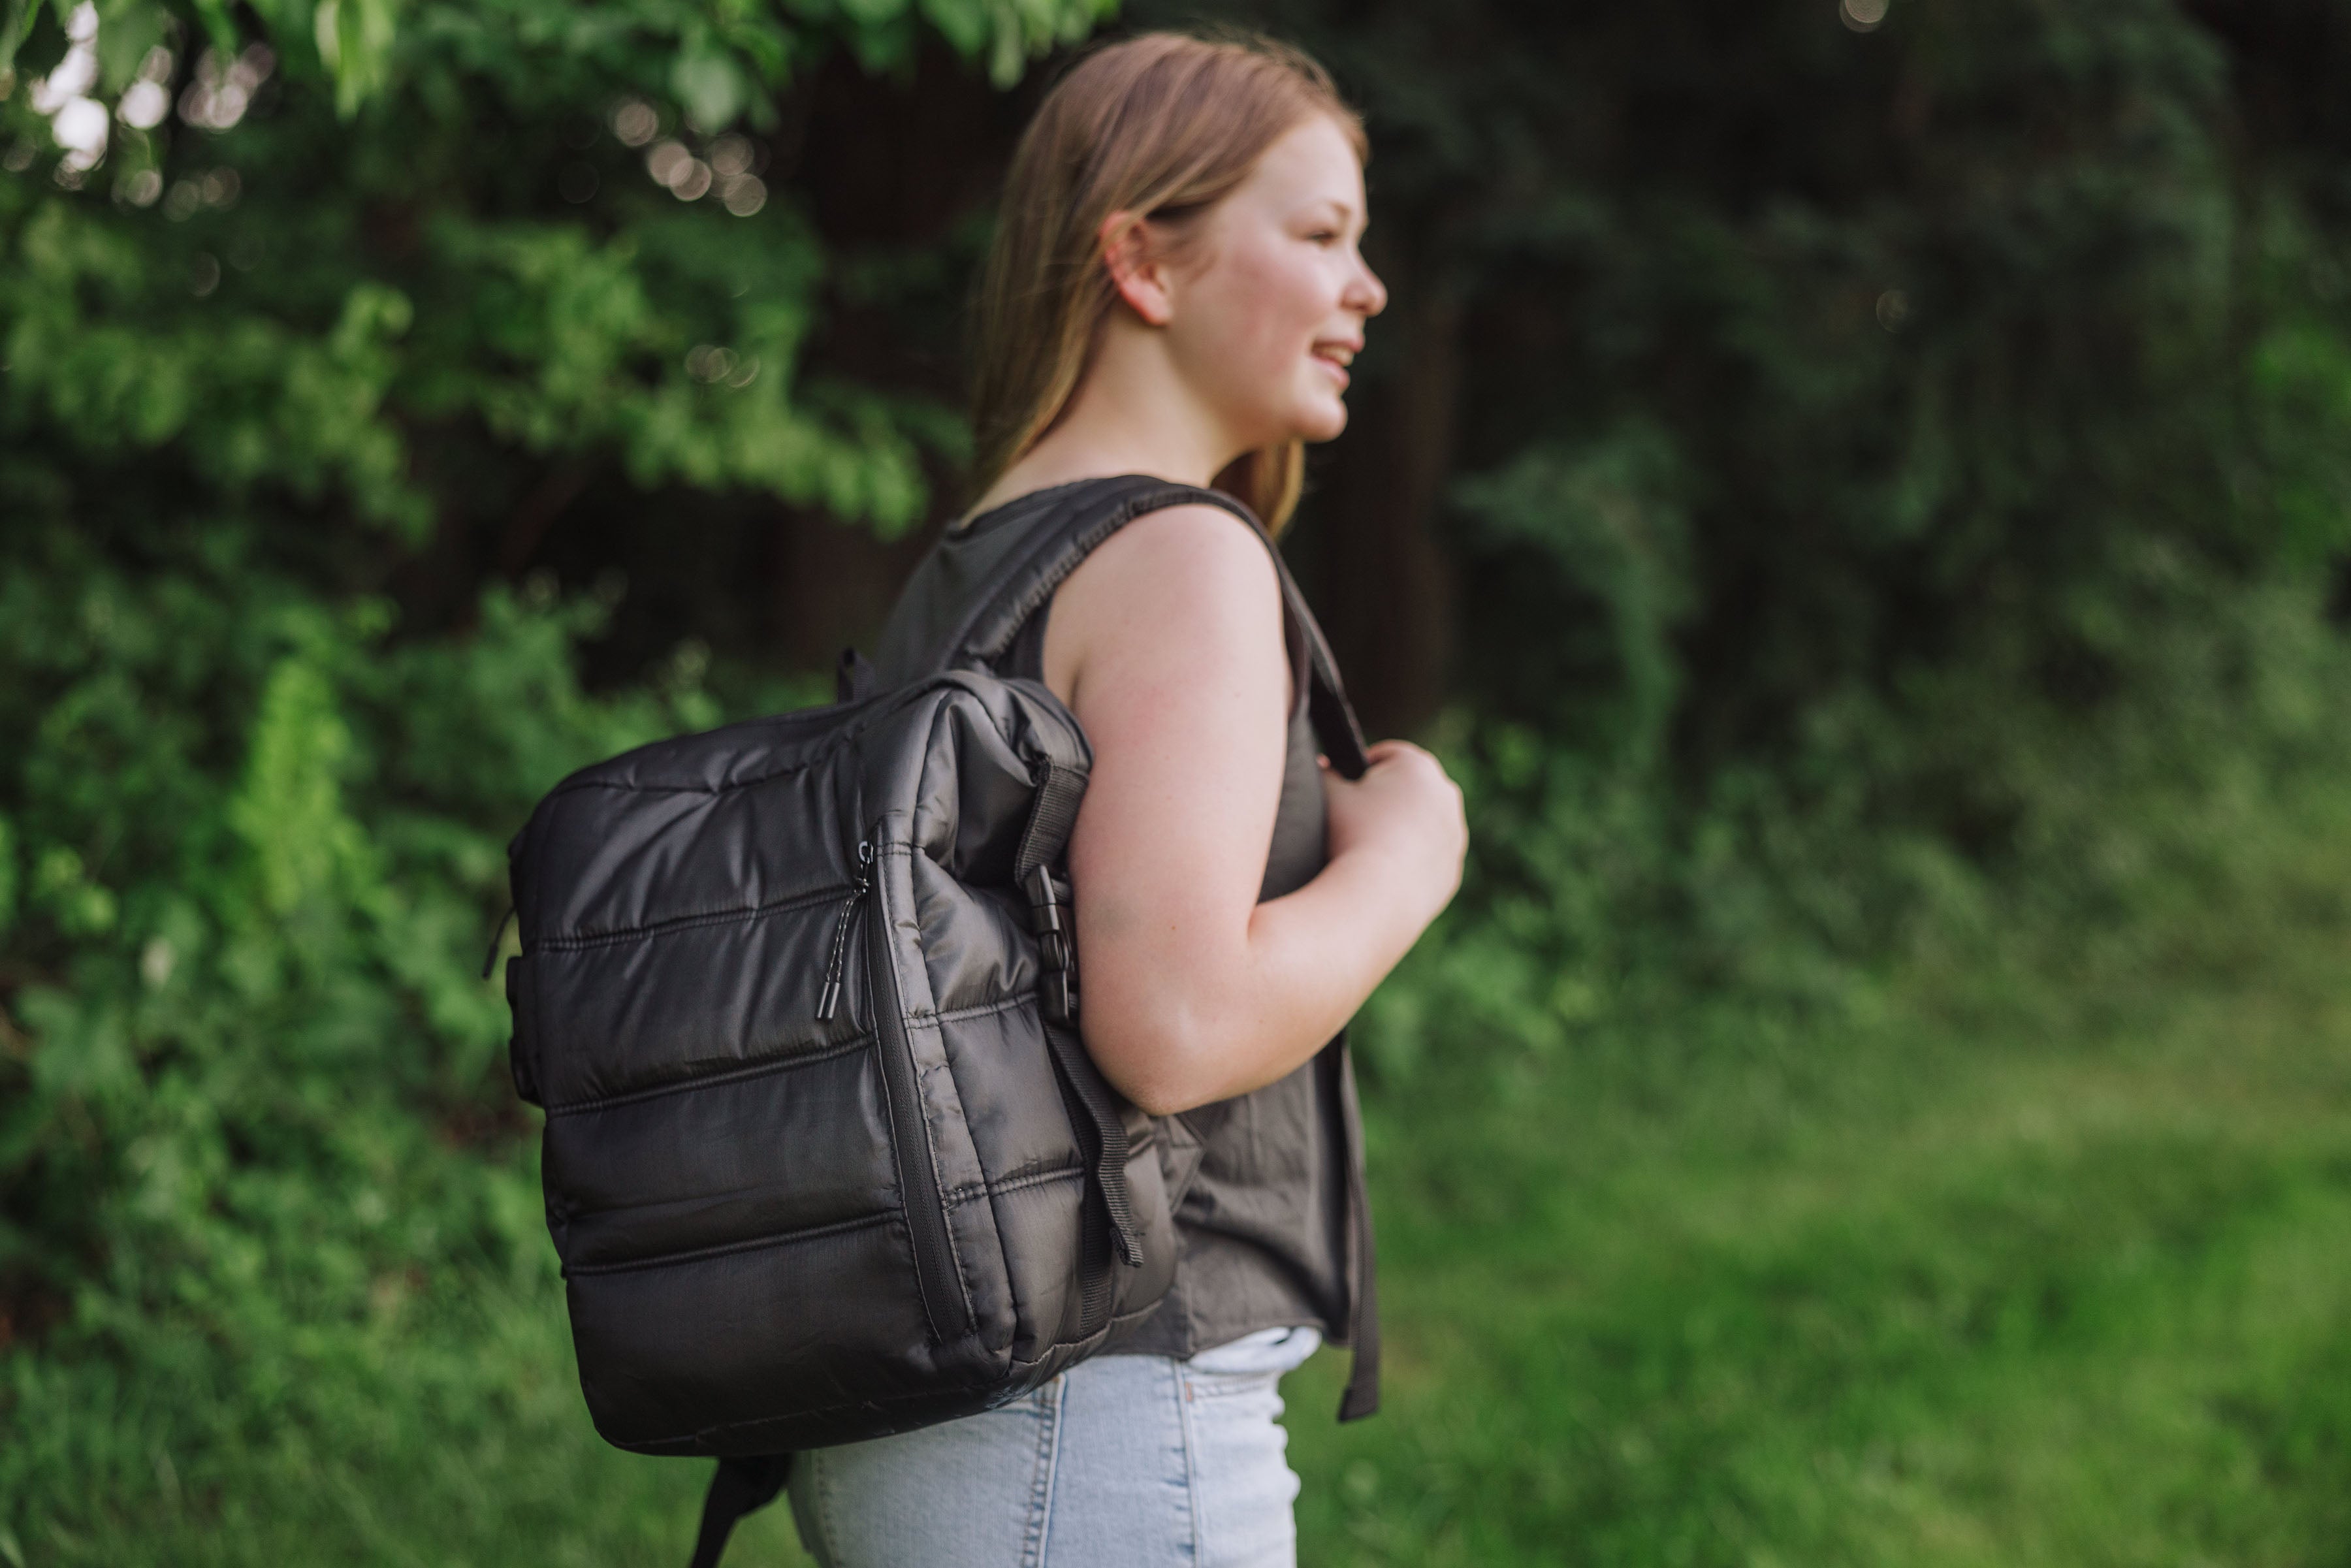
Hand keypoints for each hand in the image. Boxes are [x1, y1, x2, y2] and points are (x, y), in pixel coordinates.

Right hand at [1319, 740, 1466, 917]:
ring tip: (1366, 850)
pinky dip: (1409, 863)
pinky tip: (1382, 875)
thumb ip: (1325, 771)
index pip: (1386, 755)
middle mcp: (1446, 795)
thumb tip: (1325, 767)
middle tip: (1352, 821)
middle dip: (1383, 800)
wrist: (1376, 898)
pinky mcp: (1452, 871)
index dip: (1359, 769)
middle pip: (1408, 789)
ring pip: (1421, 826)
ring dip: (1399, 831)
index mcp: (1418, 766)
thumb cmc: (1350, 835)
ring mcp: (1454, 835)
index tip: (1343, 790)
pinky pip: (1427, 860)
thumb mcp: (1327, 792)